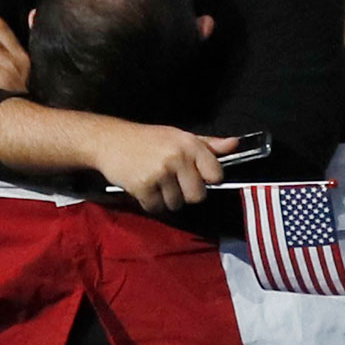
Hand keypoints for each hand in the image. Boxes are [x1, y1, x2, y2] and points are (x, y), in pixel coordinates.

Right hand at [93, 122, 238, 211]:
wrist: (109, 140)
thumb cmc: (148, 140)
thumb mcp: (179, 136)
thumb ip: (209, 144)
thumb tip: (235, 144)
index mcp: (189, 144)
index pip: (216, 175)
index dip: (208, 179)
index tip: (197, 176)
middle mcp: (177, 157)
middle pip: (198, 196)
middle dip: (187, 194)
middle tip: (173, 182)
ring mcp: (160, 172)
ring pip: (177, 204)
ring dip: (167, 199)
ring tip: (156, 182)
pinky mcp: (143, 187)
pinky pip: (157, 208)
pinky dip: (151, 203)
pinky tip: (144, 188)